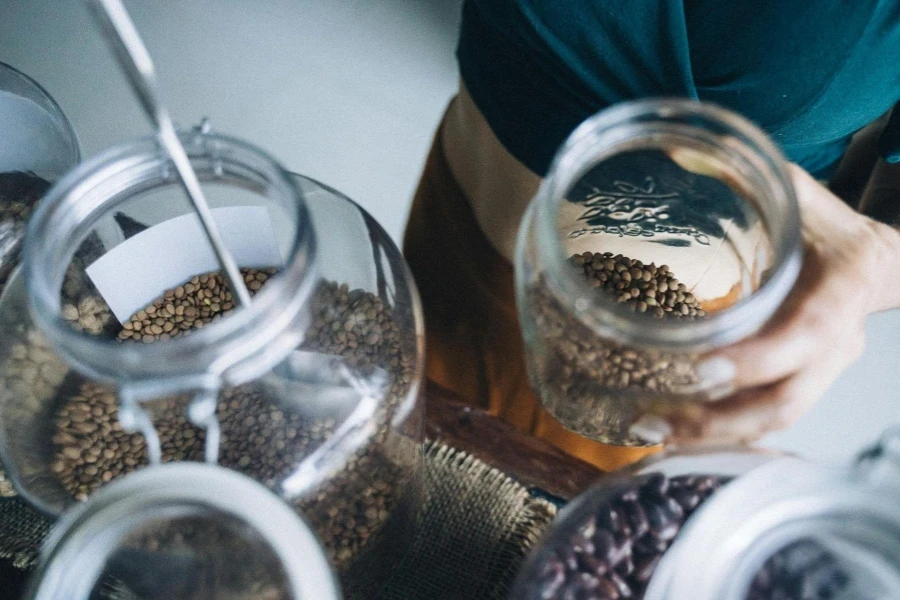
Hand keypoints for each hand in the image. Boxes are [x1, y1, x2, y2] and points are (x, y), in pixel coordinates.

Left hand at [665, 164, 899, 444]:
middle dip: (721, 420)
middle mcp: (837, 342)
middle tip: (655, 421)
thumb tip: (674, 151)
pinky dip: (721, 434)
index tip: (701, 368)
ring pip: (772, 422)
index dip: (757, 359)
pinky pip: (764, 421)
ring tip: (649, 434)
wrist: (872, 263)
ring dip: (711, 436)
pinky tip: (673, 436)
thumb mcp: (795, 190)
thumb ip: (745, 174)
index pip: (807, 336)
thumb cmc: (827, 225)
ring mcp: (821, 371)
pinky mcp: (799, 384)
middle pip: (786, 402)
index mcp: (842, 290)